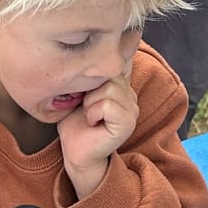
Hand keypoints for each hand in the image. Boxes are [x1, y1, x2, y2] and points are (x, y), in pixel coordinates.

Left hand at [59, 69, 139, 200]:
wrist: (75, 152)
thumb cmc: (75, 123)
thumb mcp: (80, 91)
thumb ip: (91, 75)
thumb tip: (89, 55)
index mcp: (121, 85)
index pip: (111, 64)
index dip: (93, 76)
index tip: (84, 93)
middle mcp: (131, 95)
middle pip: (110, 74)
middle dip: (90, 90)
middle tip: (85, 107)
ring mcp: (132, 109)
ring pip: (109, 88)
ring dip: (90, 103)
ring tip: (89, 115)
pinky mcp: (127, 122)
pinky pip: (107, 105)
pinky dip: (93, 112)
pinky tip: (92, 122)